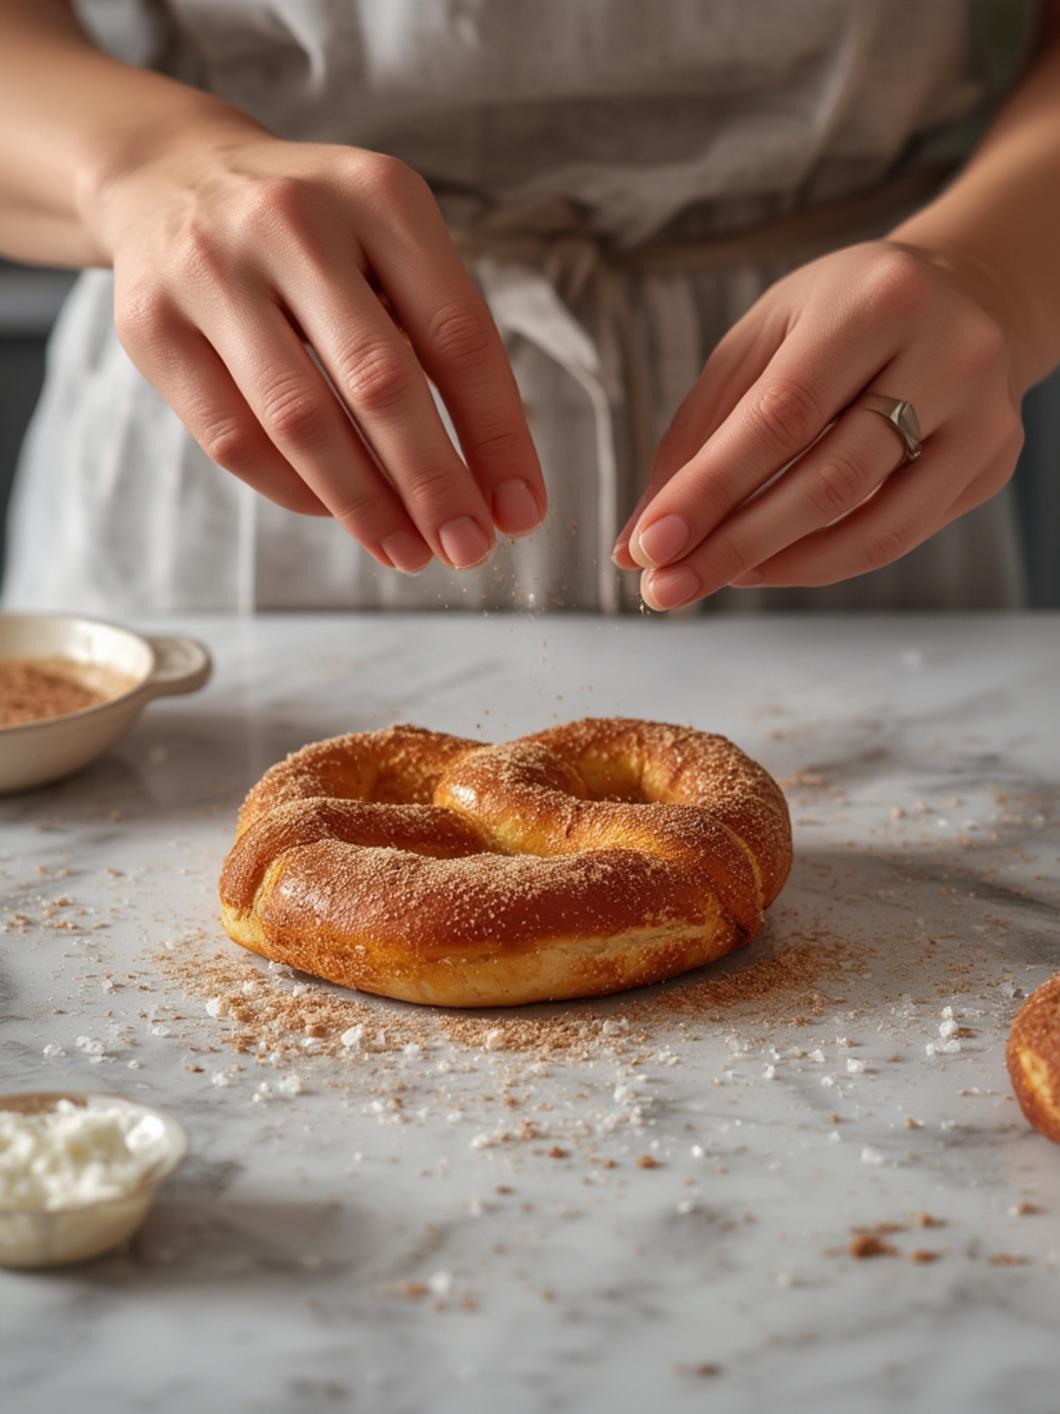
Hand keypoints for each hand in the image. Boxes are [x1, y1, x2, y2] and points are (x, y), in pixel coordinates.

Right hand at [87, 122, 544, 572]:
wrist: (171, 177)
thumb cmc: (315, 234)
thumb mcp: (390, 242)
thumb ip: (439, 339)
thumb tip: (491, 484)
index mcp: (379, 196)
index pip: (456, 336)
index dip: (497, 435)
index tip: (521, 511)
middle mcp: (292, 222)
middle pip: (379, 382)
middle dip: (433, 483)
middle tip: (467, 549)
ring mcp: (211, 271)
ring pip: (300, 420)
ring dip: (365, 504)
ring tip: (408, 552)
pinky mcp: (152, 325)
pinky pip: (234, 438)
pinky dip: (296, 491)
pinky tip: (338, 513)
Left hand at [613, 241, 1025, 607]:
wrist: (966, 293)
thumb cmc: (839, 318)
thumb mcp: (759, 342)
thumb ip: (696, 436)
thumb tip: (636, 543)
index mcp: (876, 302)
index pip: (781, 417)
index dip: (710, 491)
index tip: (648, 547)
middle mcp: (948, 354)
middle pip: (830, 482)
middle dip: (735, 546)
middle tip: (666, 588)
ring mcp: (983, 416)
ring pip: (874, 527)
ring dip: (778, 568)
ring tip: (712, 578)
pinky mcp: (994, 463)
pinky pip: (899, 536)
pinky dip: (823, 561)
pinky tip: (769, 564)